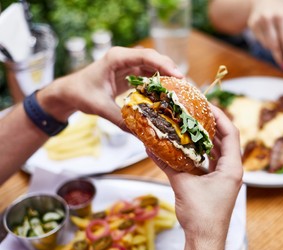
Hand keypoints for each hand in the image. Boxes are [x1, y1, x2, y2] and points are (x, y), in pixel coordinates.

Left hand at [38, 47, 182, 127]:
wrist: (70, 92)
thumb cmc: (81, 93)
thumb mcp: (100, 107)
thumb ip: (120, 119)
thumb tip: (141, 134)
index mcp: (116, 58)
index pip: (145, 56)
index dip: (164, 64)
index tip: (178, 76)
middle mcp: (125, 59)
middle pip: (154, 60)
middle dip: (171, 71)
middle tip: (186, 87)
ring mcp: (129, 66)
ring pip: (154, 68)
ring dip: (167, 79)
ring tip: (182, 93)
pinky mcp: (131, 75)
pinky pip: (149, 77)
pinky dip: (159, 86)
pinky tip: (168, 97)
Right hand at [148, 105, 242, 249]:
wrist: (205, 239)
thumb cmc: (200, 214)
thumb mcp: (183, 185)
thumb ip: (167, 164)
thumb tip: (150, 146)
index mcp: (232, 168)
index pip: (231, 134)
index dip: (220, 116)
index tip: (206, 104)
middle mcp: (231, 171)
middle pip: (225, 140)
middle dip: (211, 125)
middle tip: (196, 111)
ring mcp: (225, 178)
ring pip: (218, 152)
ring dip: (206, 139)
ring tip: (191, 124)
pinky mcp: (216, 185)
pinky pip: (210, 163)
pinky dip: (200, 154)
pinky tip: (187, 147)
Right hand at [248, 0, 282, 66]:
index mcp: (282, 15)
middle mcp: (268, 18)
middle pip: (275, 46)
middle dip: (281, 57)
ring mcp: (258, 21)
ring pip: (268, 46)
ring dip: (275, 49)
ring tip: (279, 41)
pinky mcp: (251, 24)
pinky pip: (261, 42)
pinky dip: (268, 42)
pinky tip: (270, 33)